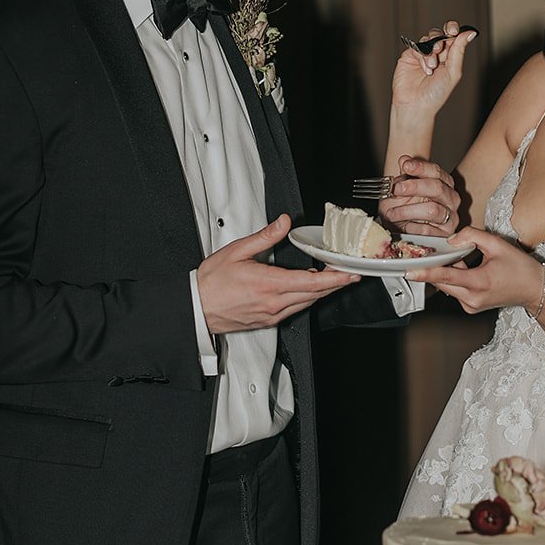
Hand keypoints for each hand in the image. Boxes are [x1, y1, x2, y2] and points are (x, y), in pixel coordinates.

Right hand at [198, 215, 357, 332]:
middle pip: (314, 294)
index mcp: (269, 284)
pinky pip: (294, 309)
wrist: (196, 307)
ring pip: (306, 303)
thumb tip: (283, 223)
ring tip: (332, 279)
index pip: (311, 282)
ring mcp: (272, 314)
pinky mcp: (268, 321)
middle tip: (348, 274)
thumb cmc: (211, 282)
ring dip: (321, 292)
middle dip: (335, 284)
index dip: (334, 279)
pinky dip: (305, 298)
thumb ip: (265, 237)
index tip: (348, 273)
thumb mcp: (237, 251)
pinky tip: (306, 289)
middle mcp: (274, 303)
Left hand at [379, 157, 460, 236]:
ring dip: (407, 211)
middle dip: (415, 187)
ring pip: (432, 210)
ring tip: (392, 213)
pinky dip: (410, 227)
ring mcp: (451, 216)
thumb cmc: (404, 207)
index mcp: (443, 182)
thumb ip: (405, 175)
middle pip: (437, 187)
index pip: (436, 171)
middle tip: (397, 188)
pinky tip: (402, 225)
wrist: (402, 230)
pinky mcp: (445, 234)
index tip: (406, 165)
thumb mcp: (401, 189)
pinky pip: (427, 230)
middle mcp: (451, 198)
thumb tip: (404, 160)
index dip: (420, 167)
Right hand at [389, 20, 476, 118]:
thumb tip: (471, 32)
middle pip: (440, 34)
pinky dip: (422, 56)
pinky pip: (417, 46)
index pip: (453, 36)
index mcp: (450, 57)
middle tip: (440, 47)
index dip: (453, 29)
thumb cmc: (436, 94)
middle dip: (441, 37)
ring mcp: (423, 54)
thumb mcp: (453, 71)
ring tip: (432, 66)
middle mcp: (437, 54)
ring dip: (432, 50)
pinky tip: (426, 69)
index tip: (453, 30)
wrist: (416, 105)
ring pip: (428, 38)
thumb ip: (459, 50)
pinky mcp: (410, 56)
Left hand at [408, 225, 544, 313]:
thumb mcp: (498, 244)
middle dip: (438, 266)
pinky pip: (456, 290)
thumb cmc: (520, 267)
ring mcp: (471, 305)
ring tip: (464, 259)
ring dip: (449, 271)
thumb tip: (451, 240)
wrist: (535, 290)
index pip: (446, 277)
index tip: (410, 271)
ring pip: (448, 286)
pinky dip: (456, 278)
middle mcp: (472, 299)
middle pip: (442, 282)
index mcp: (479, 282)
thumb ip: (472, 236)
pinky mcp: (471, 307)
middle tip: (437, 252)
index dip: (426, 273)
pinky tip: (469, 269)